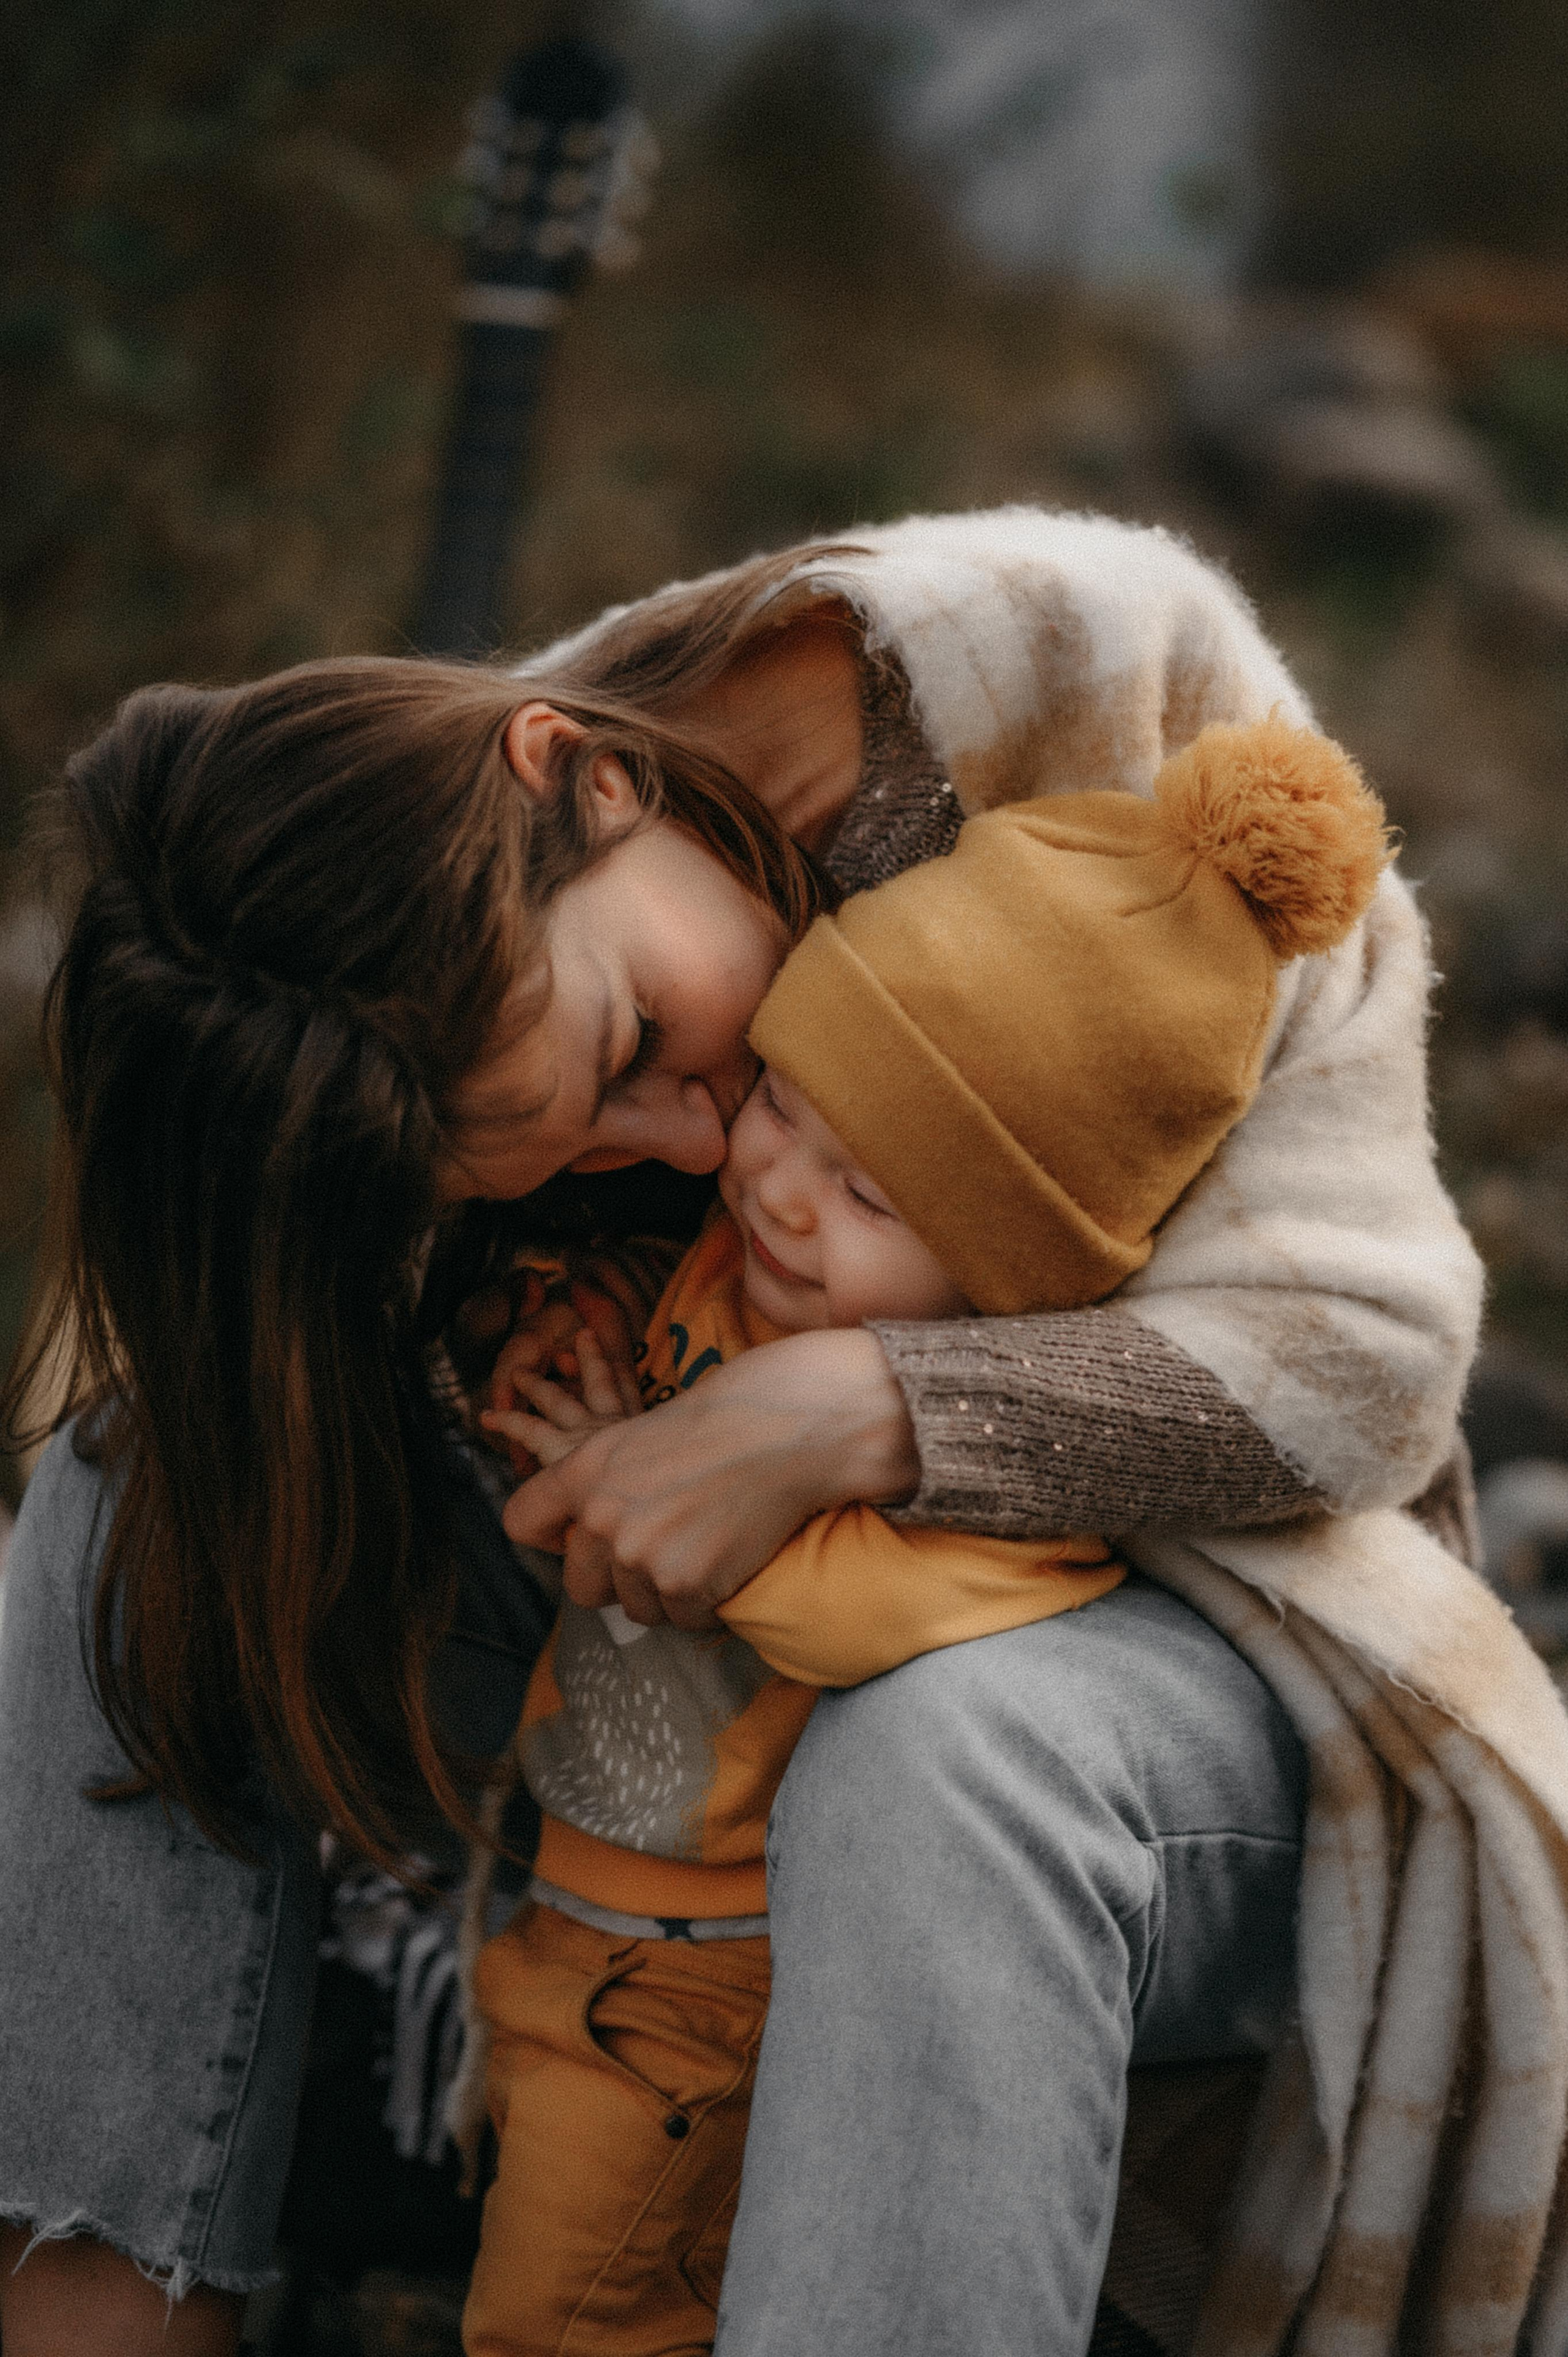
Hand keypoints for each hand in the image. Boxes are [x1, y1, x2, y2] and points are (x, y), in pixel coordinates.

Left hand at [503, 1327, 919, 1630]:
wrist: (788, 1428)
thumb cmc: (722, 1425)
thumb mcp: (638, 1435)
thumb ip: (600, 1482)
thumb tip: (584, 1530)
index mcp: (582, 1472)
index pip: (520, 1523)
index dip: (551, 1537)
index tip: (579, 1539)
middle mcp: (600, 1518)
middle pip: (581, 1587)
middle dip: (618, 1578)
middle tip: (663, 1547)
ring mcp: (640, 1556)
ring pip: (637, 1609)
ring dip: (666, 1592)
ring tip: (704, 1543)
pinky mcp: (684, 1585)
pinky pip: (682, 1620)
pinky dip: (707, 1602)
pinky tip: (728, 1556)